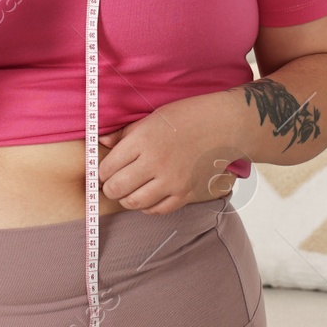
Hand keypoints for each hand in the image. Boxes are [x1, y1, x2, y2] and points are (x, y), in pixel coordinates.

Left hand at [95, 91, 245, 215]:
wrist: (226, 125)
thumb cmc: (189, 116)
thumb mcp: (153, 117)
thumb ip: (126, 133)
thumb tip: (102, 142)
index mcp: (143, 140)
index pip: (108, 167)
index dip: (101, 172)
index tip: (104, 172)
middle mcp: (155, 163)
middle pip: (117, 188)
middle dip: (109, 189)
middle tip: (110, 185)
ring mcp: (172, 181)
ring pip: (135, 202)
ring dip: (126, 199)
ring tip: (127, 192)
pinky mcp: (186, 194)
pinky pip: (158, 210)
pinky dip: (147, 207)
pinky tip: (146, 198)